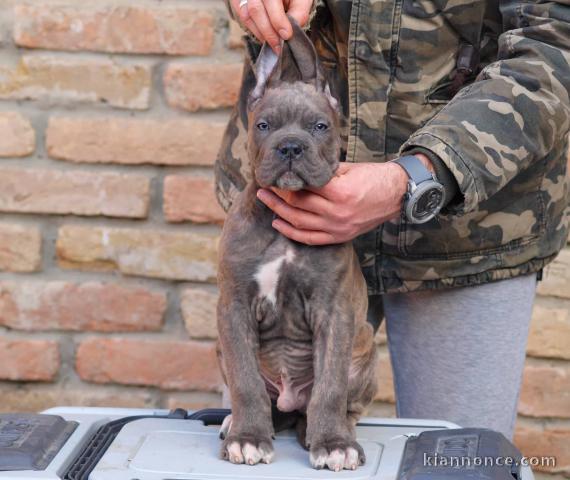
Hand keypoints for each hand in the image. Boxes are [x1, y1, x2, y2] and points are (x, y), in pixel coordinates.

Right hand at [230, 0, 312, 51]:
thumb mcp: (301, 0)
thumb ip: (299, 12)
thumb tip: (289, 32)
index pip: (270, 0)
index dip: (278, 20)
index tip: (286, 35)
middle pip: (255, 10)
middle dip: (268, 32)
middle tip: (278, 46)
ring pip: (246, 16)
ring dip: (260, 33)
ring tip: (273, 42)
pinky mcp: (237, 1)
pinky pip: (242, 18)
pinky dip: (254, 30)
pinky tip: (264, 35)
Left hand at [256, 161, 409, 244]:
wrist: (396, 194)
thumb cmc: (373, 177)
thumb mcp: (347, 169)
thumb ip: (323, 173)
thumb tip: (298, 172)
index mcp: (339, 192)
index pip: (303, 188)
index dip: (286, 182)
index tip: (274, 176)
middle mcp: (337, 212)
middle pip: (297, 205)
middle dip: (277, 196)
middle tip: (263, 188)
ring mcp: (338, 227)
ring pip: (300, 222)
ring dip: (279, 212)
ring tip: (266, 202)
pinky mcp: (340, 236)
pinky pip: (311, 238)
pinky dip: (292, 233)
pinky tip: (279, 224)